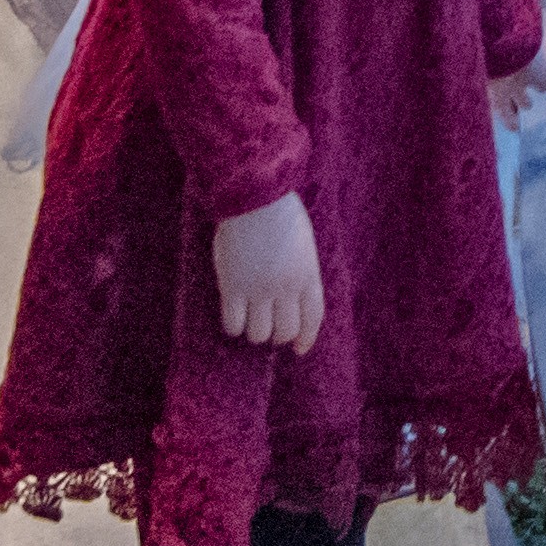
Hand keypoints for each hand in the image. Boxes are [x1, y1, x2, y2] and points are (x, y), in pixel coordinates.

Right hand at [213, 193, 322, 349]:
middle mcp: (286, 286)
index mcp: (307, 273)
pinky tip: (232, 314)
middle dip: (278, 336)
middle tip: (269, 330)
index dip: (307, 338)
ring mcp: (259, 289)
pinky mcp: (232, 287)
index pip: (312, 317)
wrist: (253, 195)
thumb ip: (300, 270)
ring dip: (254, 332)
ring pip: (259, 334)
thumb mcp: (302, 242)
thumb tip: (291, 296)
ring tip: (249, 320)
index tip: (299, 349)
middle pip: (285, 330)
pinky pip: (233, 323)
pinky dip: (233, 325)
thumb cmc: (278, 211)